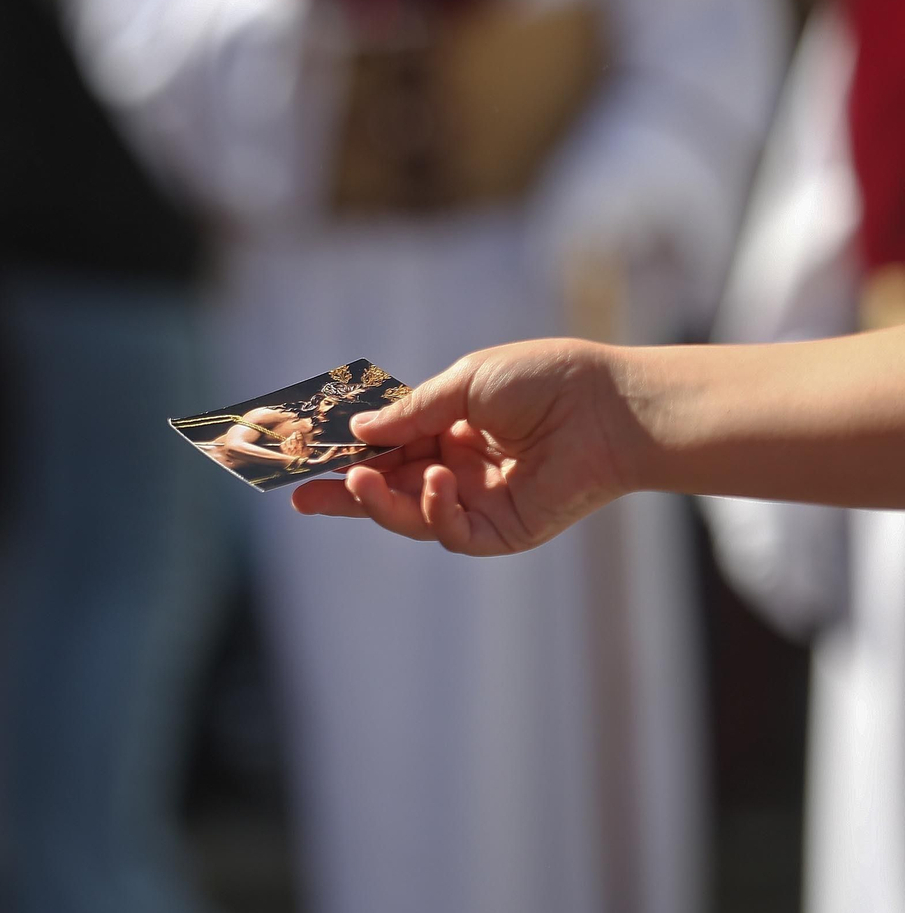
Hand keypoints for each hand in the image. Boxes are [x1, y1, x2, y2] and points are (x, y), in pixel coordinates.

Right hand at [291, 339, 642, 554]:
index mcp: (449, 431)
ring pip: (410, 516)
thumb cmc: (546, 380)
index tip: (306, 457)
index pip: (386, 450)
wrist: (609, 408)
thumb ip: (412, 412)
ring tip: (356, 481)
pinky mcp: (502, 531)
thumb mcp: (465, 383)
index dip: (347, 455)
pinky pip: (452, 532)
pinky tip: (437, 481)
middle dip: (344, 494)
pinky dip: (435, 510)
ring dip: (378, 502)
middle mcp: (458, 470)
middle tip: (302, 497)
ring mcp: (478, 503)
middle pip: (387, 490)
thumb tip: (358, 431)